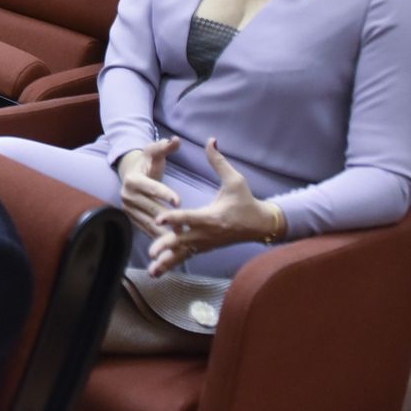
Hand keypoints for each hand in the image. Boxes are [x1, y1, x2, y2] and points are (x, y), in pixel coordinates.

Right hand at [116, 138, 180, 237]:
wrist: (131, 174)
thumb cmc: (148, 163)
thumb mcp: (155, 153)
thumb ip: (165, 147)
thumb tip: (175, 139)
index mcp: (133, 179)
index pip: (151, 187)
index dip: (165, 194)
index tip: (179, 201)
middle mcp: (127, 194)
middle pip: (151, 207)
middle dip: (169, 217)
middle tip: (186, 226)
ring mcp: (127, 207)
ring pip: (148, 221)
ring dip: (164, 231)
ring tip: (181, 238)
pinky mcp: (130, 217)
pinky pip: (145, 228)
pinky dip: (158, 235)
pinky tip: (172, 242)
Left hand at [148, 138, 282, 276]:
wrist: (260, 225)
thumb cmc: (246, 201)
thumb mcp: (236, 180)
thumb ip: (219, 162)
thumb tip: (210, 140)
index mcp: (212, 217)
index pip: (189, 218)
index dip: (173, 218)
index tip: (158, 219)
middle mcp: (207, 233)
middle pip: (183, 241)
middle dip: (167, 246)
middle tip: (150, 251)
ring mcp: (205, 243)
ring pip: (183, 253)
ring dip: (167, 261)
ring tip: (151, 270)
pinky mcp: (204, 248)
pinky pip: (186, 256)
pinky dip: (172, 263)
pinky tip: (156, 270)